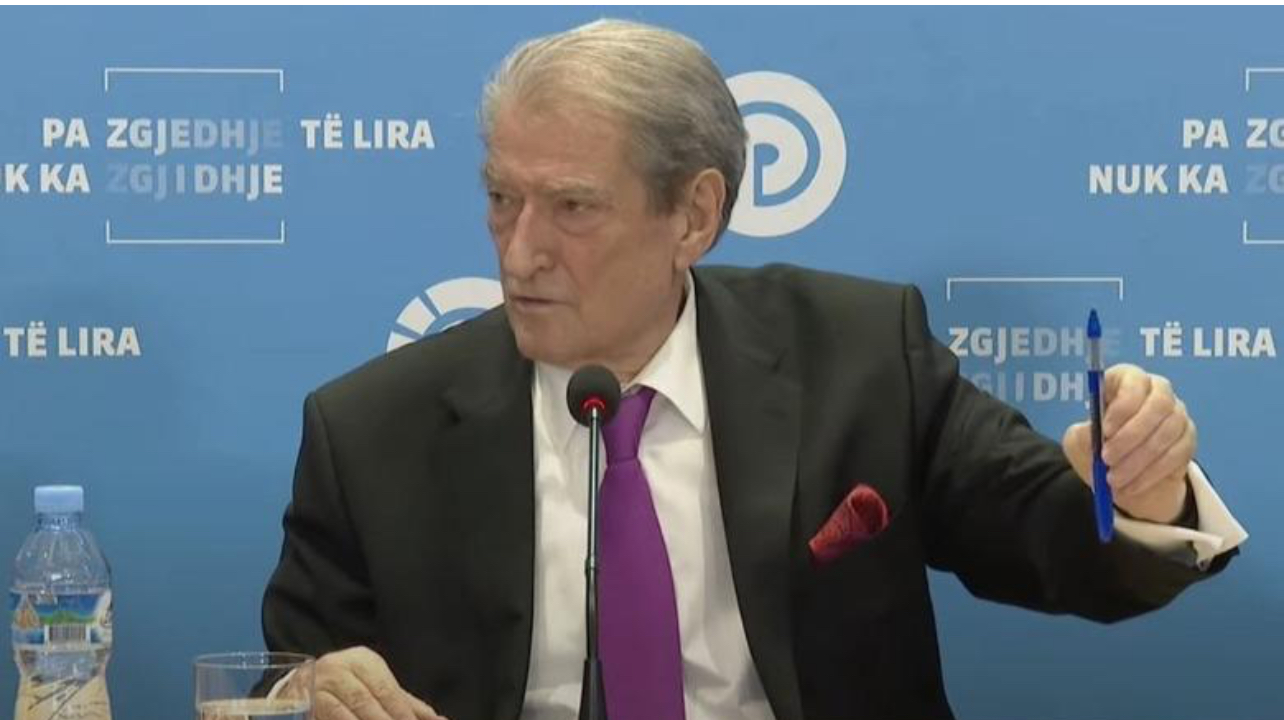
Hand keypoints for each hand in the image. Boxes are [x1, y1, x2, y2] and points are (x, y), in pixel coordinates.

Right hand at [312, 646, 446, 719]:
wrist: (298, 687)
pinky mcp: (302, 701)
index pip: (387, 689)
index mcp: (363, 660)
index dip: (403, 713)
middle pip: (367, 701)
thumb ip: (404, 704)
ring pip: (345, 711)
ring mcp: (318, 683)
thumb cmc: (346, 688)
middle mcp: (339, 667)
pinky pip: (328, 715)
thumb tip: (438, 719)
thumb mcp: (375, 689)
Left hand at [1062, 363, 1194, 523]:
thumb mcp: (1078, 441)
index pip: (1133, 379)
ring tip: (1114, 479)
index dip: (1122, 404)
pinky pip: (1177, 454)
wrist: (1121, 477)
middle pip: (1158, 403)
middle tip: (1107, 458)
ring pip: (1167, 432)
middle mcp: (1157, 391)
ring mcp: (1177, 414)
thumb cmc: (1096, 448)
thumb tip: (1092, 434)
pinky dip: (1152, 473)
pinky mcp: (1188, 438)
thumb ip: (1083, 434)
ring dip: (1138, 459)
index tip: (1105, 430)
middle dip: (1131, 435)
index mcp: (1126, 380)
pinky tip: (1131, 485)